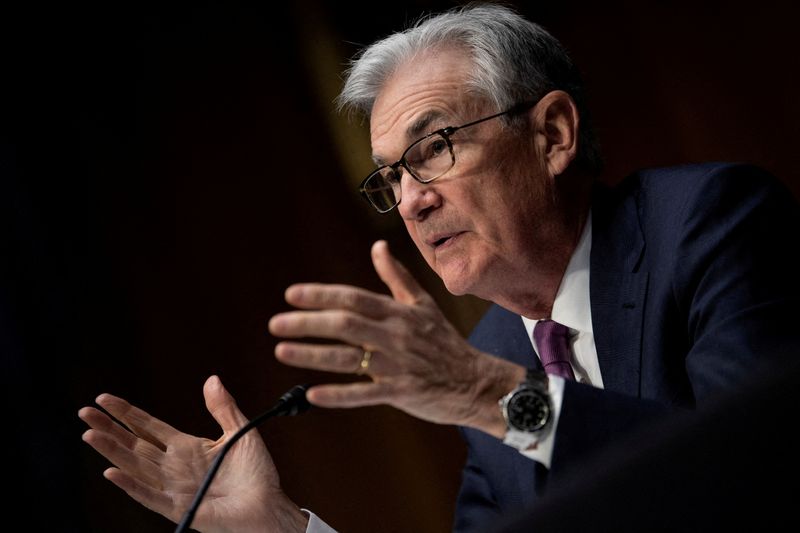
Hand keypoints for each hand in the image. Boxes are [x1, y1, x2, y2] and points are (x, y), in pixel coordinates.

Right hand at [78, 376, 307, 532]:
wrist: (269, 504)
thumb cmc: (257, 472)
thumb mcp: (240, 432)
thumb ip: (223, 407)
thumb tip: (211, 379)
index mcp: (187, 448)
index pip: (149, 427)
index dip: (127, 413)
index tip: (104, 399)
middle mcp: (174, 466)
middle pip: (134, 444)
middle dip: (110, 428)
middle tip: (85, 412)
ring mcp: (174, 488)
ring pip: (135, 467)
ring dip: (112, 451)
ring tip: (90, 434)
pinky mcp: (179, 508)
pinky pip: (149, 496)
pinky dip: (131, 485)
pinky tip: (112, 473)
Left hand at [269, 240, 524, 436]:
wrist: (476, 381)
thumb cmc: (445, 342)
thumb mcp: (423, 304)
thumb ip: (396, 277)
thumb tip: (377, 245)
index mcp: (398, 312)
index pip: (354, 298)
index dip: (321, 295)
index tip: (291, 294)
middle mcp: (396, 335)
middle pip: (346, 324)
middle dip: (308, 322)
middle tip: (276, 323)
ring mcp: (399, 365)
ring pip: (350, 358)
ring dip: (313, 354)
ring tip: (282, 350)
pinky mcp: (402, 393)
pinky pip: (365, 394)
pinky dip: (339, 395)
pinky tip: (313, 395)